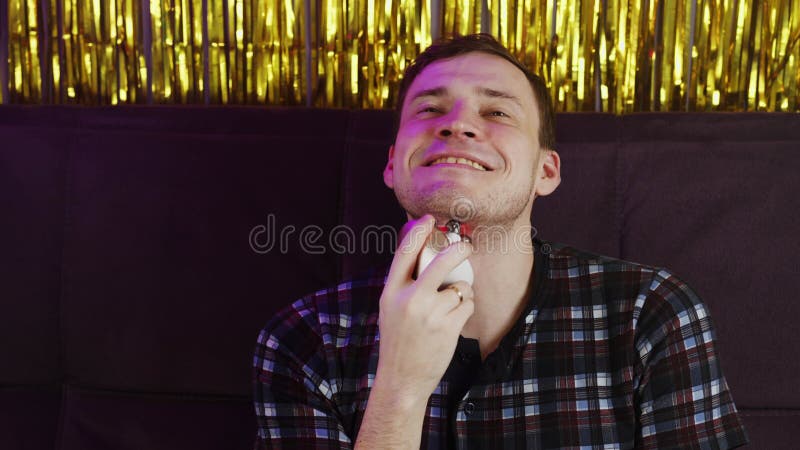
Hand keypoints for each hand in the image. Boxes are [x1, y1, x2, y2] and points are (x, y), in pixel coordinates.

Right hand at [376, 215, 474, 401]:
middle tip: (466, 245)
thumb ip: (403, 282)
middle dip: (459, 249)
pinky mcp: (448, 326)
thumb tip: (422, 252)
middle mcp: (409, 298)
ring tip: (449, 307)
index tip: (429, 219)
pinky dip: (465, 308)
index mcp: (391, 291)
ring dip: (460, 293)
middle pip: (440, 261)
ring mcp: (430, 313)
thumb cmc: (398, 340)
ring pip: (459, 287)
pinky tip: (454, 319)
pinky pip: (466, 304)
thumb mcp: (390, 307)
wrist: (401, 378)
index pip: (404, 252)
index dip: (418, 231)